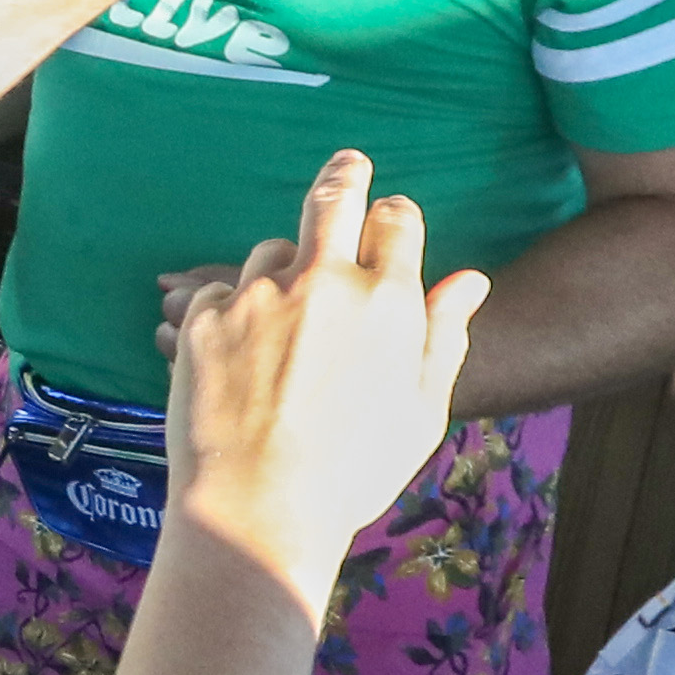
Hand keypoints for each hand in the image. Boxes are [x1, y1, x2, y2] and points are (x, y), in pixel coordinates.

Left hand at [158, 154, 488, 587]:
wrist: (259, 511)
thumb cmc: (352, 473)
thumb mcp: (421, 412)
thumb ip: (444, 336)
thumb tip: (470, 280)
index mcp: (388, 301)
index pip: (397, 220)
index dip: (394, 217)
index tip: (387, 220)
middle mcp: (324, 283)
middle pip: (335, 197)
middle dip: (346, 174)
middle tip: (348, 163)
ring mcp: (259, 296)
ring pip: (273, 250)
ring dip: (284, 268)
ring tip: (284, 317)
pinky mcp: (204, 318)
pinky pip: (220, 292)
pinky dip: (231, 311)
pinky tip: (239, 355)